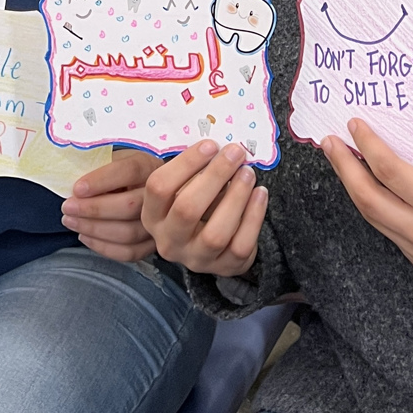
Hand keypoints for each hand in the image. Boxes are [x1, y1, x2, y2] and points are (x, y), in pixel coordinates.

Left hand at [60, 151, 160, 261]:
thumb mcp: (108, 159)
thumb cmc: (113, 173)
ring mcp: (158, 221)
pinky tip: (85, 237)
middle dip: (94, 209)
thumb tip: (72, 184)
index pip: (130, 171)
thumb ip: (94, 166)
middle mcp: (158, 194)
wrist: (132, 188)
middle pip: (130, 205)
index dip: (102, 181)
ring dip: (95, 229)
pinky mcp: (152, 243)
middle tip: (68, 208)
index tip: (77, 189)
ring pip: (129, 232)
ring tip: (71, 221)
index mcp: (147, 165)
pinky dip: (104, 247)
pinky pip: (130, 252)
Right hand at [141, 141, 267, 277]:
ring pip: (216, 233)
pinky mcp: (224, 268)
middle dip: (215, 176)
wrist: (208, 242)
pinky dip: (254, 217)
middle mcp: (169, 241)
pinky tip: (260, 194)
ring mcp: (196, 259)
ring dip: (235, 197)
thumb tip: (220, 146)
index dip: (185, 164)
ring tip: (248, 173)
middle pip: (187, 209)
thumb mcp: (182, 187)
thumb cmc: (194, 202)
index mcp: (152, 216)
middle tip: (235, 153)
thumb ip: (193, 169)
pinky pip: (241, 245)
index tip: (210, 145)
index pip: (159, 187)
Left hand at [324, 119, 412, 272]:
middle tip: (331, 142)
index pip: (390, 172)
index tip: (353, 124)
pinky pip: (389, 229)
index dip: (367, 145)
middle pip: (369, 199)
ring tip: (342, 159)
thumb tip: (386, 144)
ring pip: (374, 217)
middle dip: (345, 168)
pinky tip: (367, 184)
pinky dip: (375, 204)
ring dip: (354, 186)